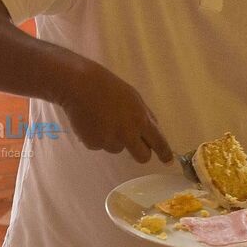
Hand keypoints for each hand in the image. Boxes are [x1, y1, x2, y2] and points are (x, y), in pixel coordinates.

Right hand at [56, 61, 170, 163]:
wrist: (78, 85)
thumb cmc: (107, 86)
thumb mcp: (133, 97)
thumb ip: (144, 115)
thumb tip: (152, 130)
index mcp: (140, 120)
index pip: (159, 142)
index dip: (165, 153)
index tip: (168, 161)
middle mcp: (127, 134)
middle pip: (142, 157)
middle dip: (141, 153)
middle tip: (133, 144)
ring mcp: (109, 141)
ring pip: (117, 148)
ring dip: (114, 139)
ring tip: (102, 120)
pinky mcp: (93, 144)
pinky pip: (100, 145)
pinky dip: (97, 137)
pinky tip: (91, 121)